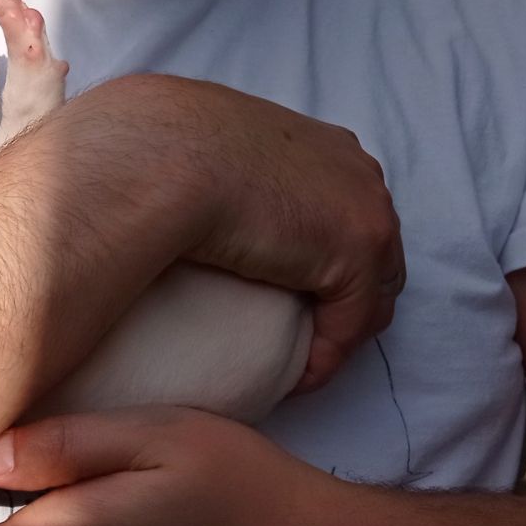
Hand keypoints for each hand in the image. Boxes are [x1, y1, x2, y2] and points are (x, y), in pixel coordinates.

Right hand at [42, 75, 405, 391]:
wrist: (158, 157)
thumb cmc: (153, 154)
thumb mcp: (187, 156)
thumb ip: (202, 174)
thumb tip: (158, 199)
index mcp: (313, 144)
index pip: (341, 209)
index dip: (320, 258)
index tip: (286, 294)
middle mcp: (351, 168)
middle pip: (373, 252)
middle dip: (343, 299)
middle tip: (300, 338)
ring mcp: (363, 205)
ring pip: (371, 291)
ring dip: (336, 332)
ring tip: (295, 365)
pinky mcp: (357, 247)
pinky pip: (352, 323)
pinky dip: (326, 357)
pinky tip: (292, 381)